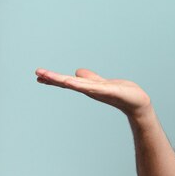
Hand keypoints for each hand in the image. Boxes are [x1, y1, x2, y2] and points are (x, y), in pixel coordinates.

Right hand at [35, 68, 151, 117]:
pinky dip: (82, 84)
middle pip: (69, 82)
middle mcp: (91, 89)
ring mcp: (99, 91)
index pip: (68, 81)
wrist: (138, 103)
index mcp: (89, 86)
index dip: (54, 78)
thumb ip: (90, 78)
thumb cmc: (122, 93)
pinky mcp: (109, 91)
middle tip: (37, 74)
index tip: (38, 75)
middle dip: (53, 78)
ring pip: (77, 84)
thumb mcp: (103, 83)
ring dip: (63, 80)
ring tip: (48, 75)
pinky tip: (72, 80)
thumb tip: (77, 72)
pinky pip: (93, 86)